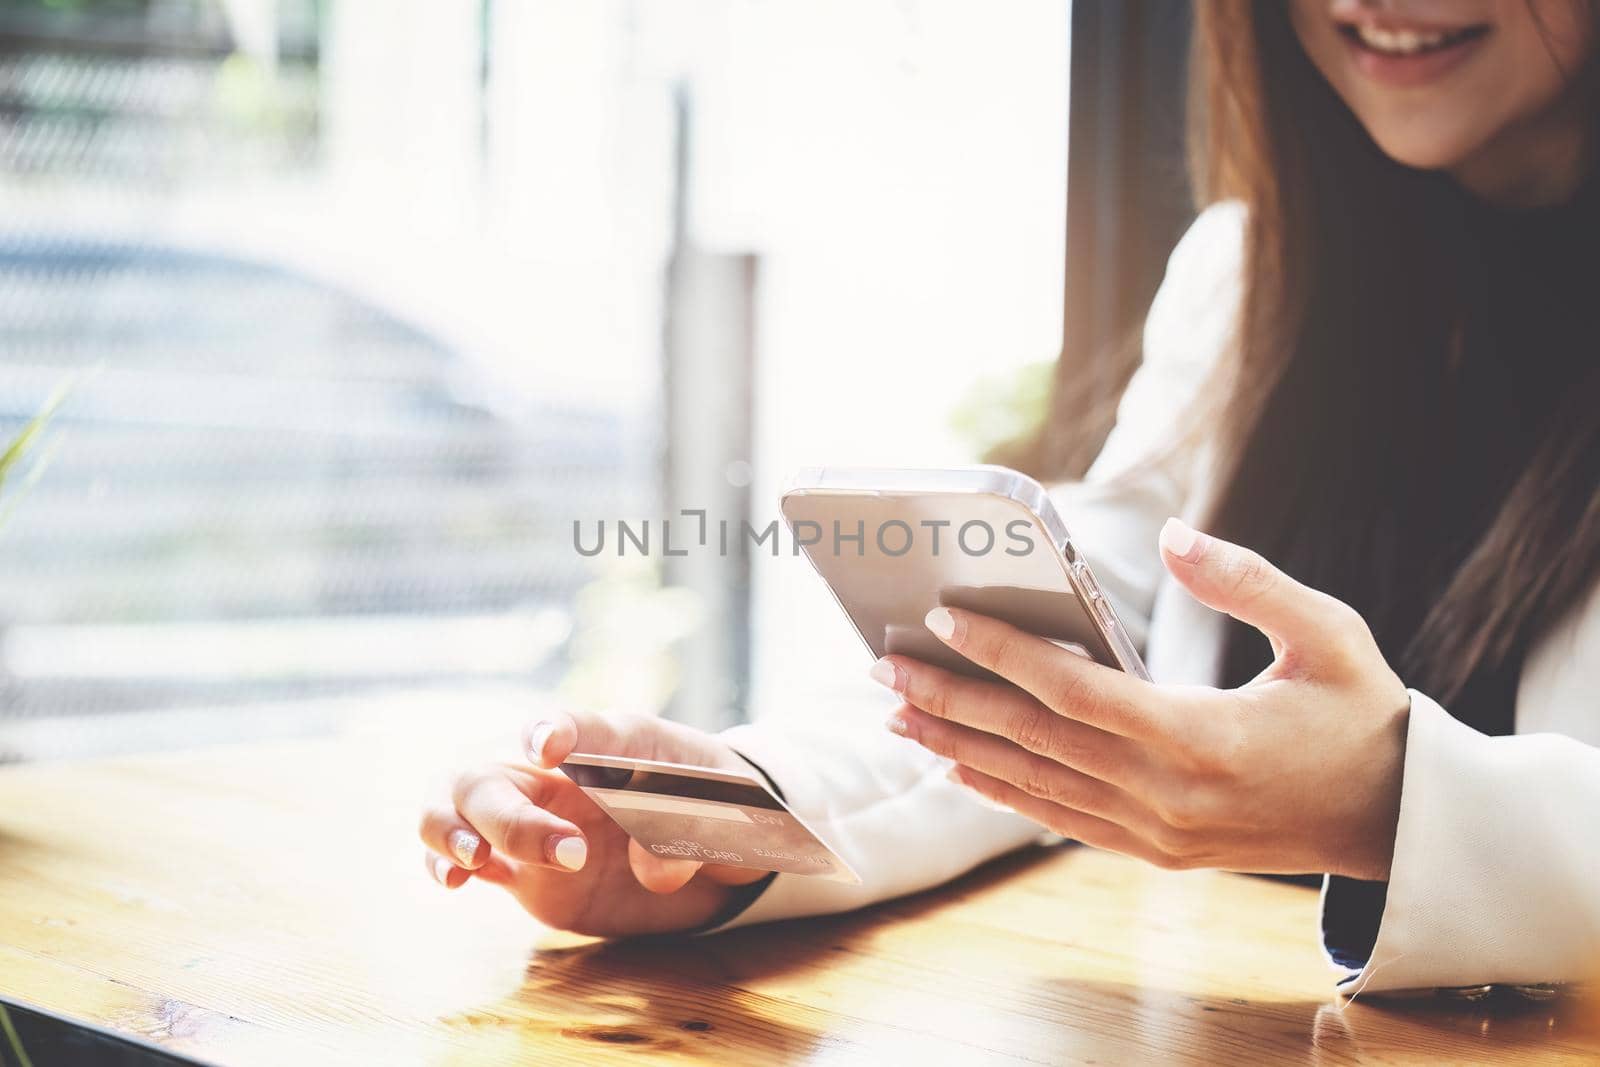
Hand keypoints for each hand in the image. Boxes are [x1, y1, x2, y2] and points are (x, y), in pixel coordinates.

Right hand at [418, 711, 768, 935]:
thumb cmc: (719, 807)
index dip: (558, 729)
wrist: (709, 843)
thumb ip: (692, 839)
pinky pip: (464, 853)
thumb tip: (653, 870)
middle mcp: (561, 775)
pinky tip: (455, 880)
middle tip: (570, 854)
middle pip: (500, 772)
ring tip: (471, 862)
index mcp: (618, 744)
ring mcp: (534, 816)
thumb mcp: (725, 821)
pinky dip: (445, 861)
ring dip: (451, 826)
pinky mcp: (522, 866)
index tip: (547, 745)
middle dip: (514, 816)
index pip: (581, 726)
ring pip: (460, 799)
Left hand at [873, 518, 1409, 881]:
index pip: (1073, 689)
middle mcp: (1163, 793)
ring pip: (1033, 785)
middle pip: (1032, 739)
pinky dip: (1003, 793)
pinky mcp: (1153, 850)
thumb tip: (1174, 534)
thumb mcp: (1330, 634)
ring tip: (897, 716)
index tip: (940, 617)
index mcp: (1199, 736)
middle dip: (950, 700)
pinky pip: (1059, 818)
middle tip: (883, 667)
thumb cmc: (1364, 716)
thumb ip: (1249, 582)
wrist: (1395, 820)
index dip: (1002, 652)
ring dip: (959, 747)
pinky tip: (960, 769)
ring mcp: (1154, 831)